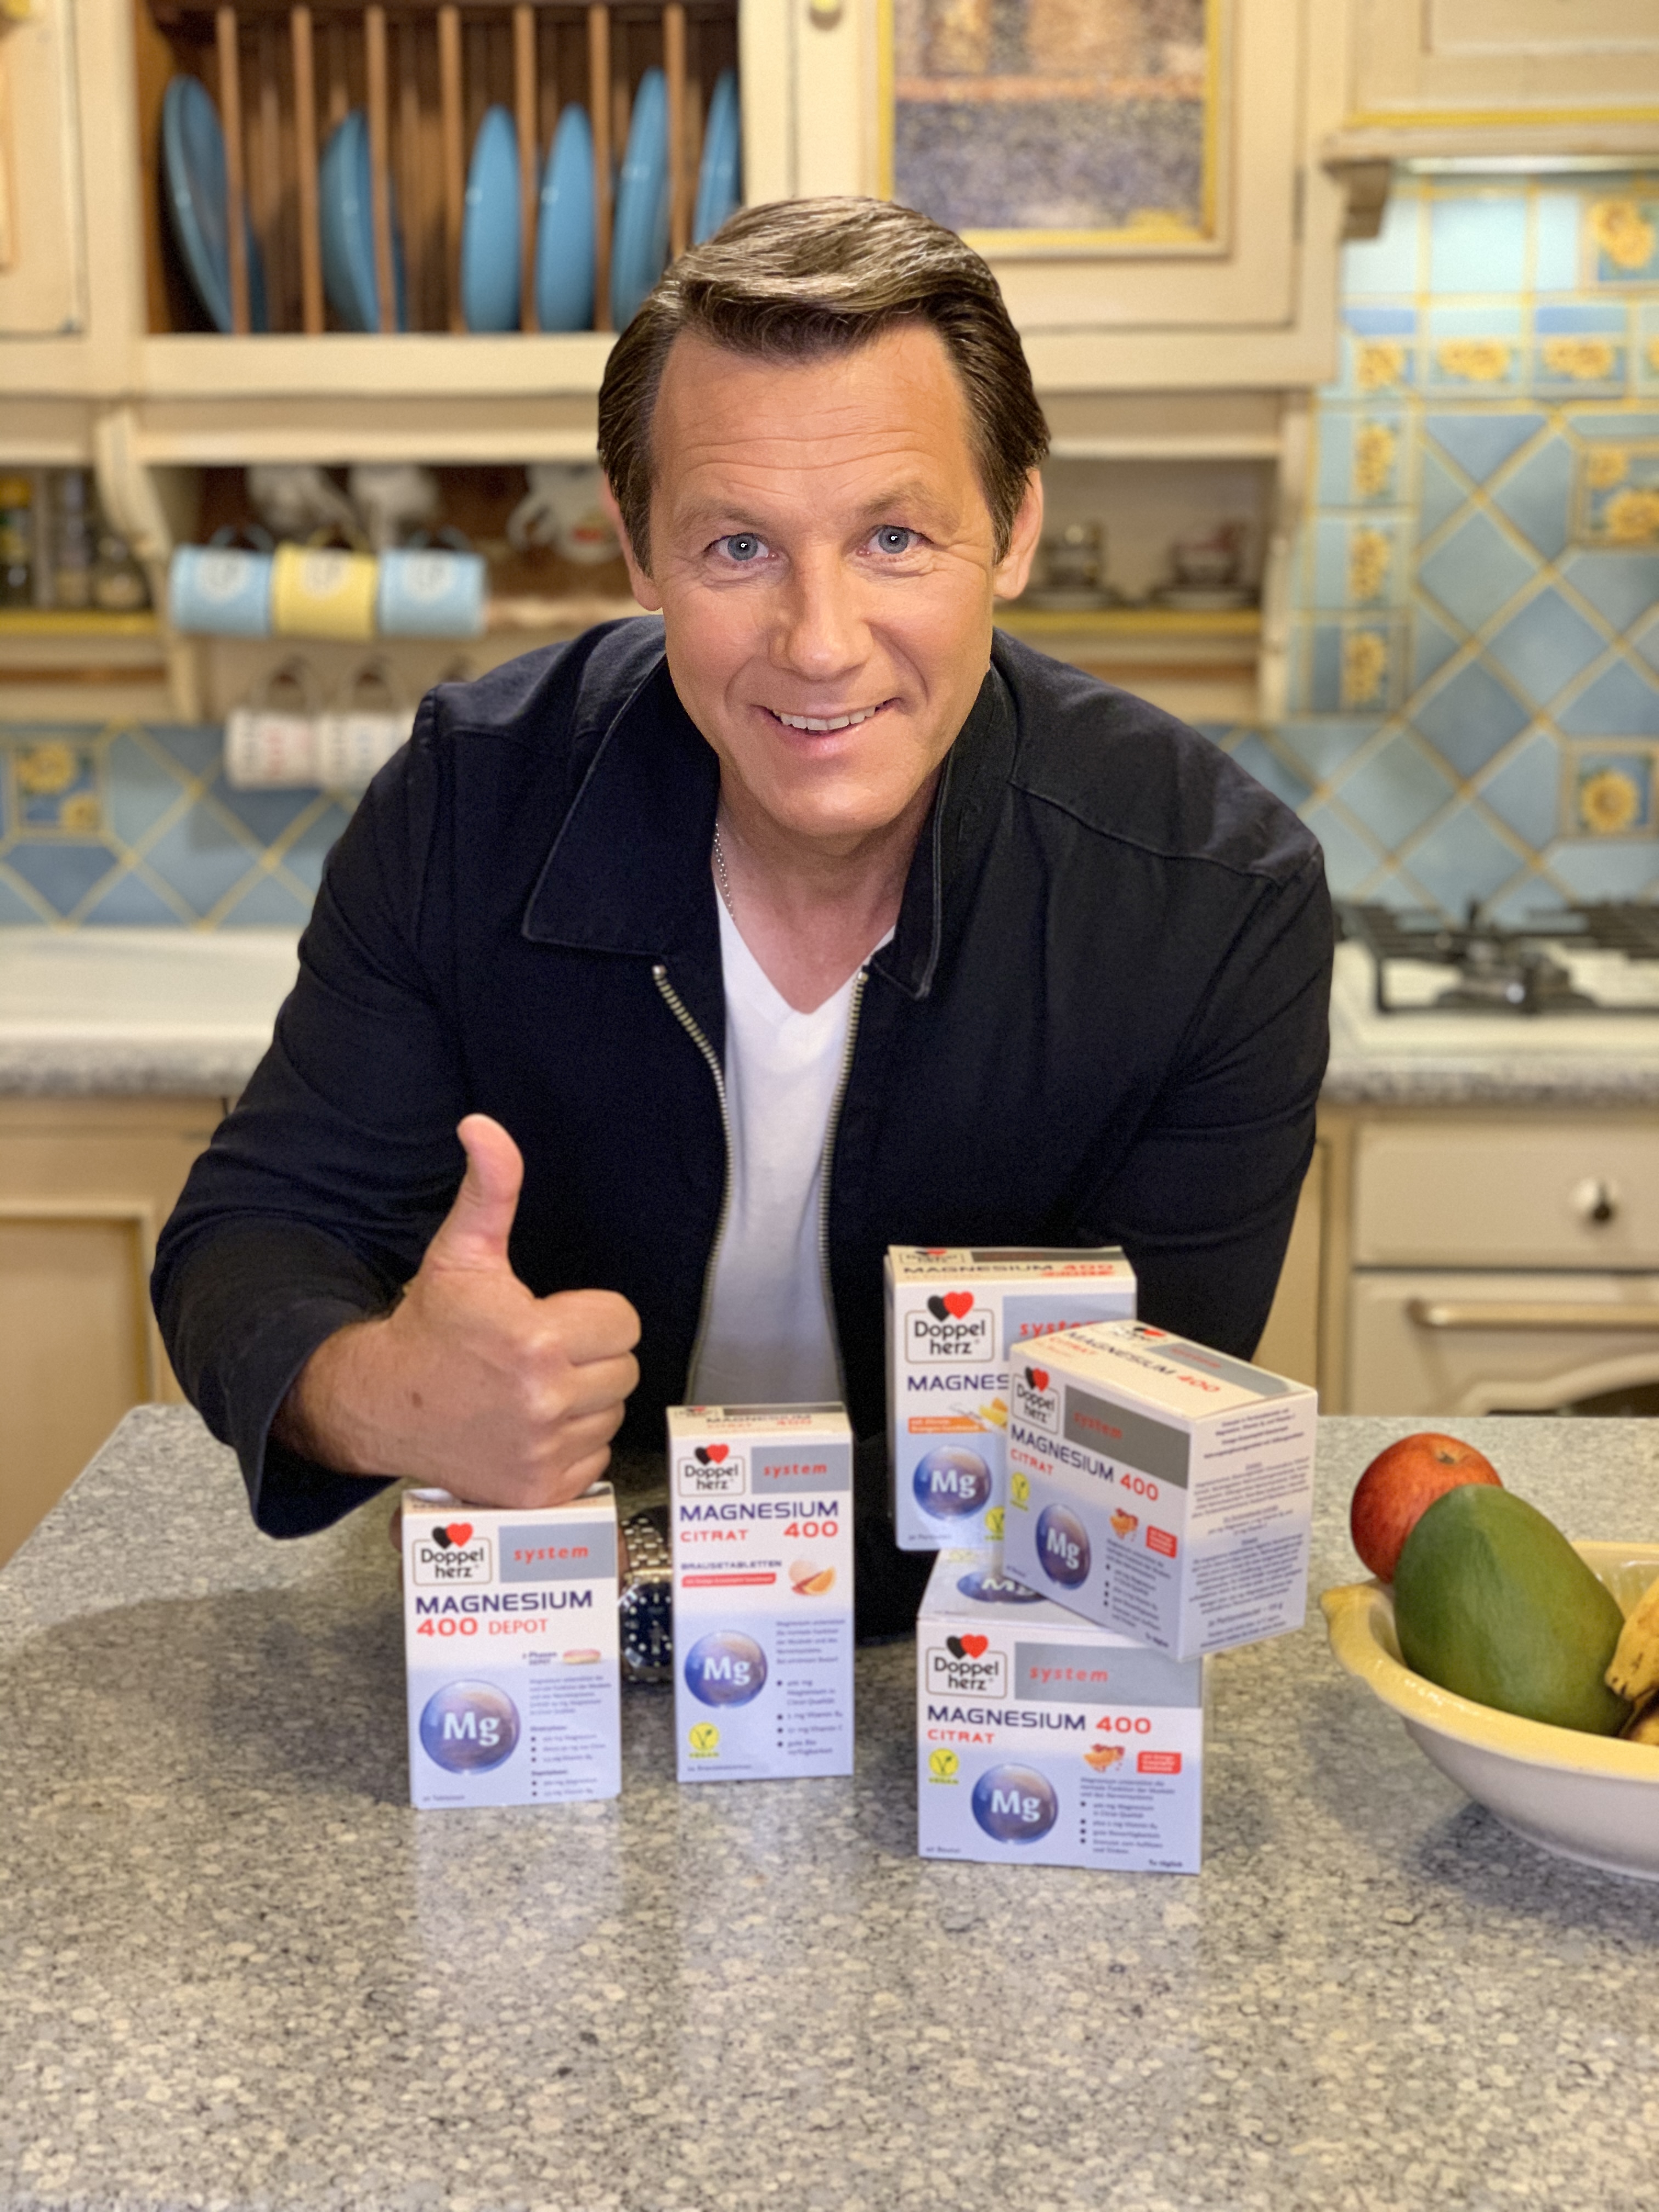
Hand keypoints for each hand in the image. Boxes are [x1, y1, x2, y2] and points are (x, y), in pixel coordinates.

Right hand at [276, 1114, 640, 1507]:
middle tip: (539, 1354)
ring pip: (611, 1414)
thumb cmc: (430, 1328)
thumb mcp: (462, 1253)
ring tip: (530, 1389)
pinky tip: (529, 1428)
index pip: (622, 1322)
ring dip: (583, 1402)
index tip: (551, 1317)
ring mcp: (541, 1453)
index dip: (591, 1315)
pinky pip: (594, 1460)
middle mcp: (543, 1401)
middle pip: (624, 1369)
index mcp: (535, 1339)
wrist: (382, 1403)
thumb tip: (483, 1127)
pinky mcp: (539, 1492)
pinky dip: (570, 1447)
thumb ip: (490, 1188)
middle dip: (590, 1357)